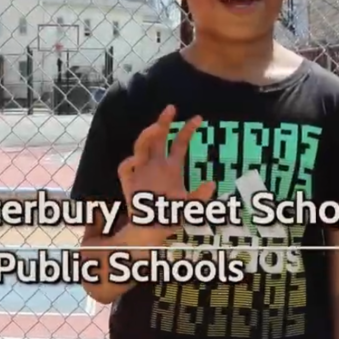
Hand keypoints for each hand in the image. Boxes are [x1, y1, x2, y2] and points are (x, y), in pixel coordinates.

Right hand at [118, 105, 215, 240]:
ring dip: (147, 136)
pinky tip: (136, 161)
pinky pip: (125, 169)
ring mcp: (140, 172)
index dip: (187, 130)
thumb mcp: (190, 207)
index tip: (198, 118)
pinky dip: (129, 164)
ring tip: (156, 128)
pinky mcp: (128, 183)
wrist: (151, 230)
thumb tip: (212, 183)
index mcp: (171, 167)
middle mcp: (155, 165)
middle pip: (157, 138)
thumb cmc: (170, 215)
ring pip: (140, 147)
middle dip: (163, 122)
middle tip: (171, 108)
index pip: (178, 143)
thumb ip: (200, 197)